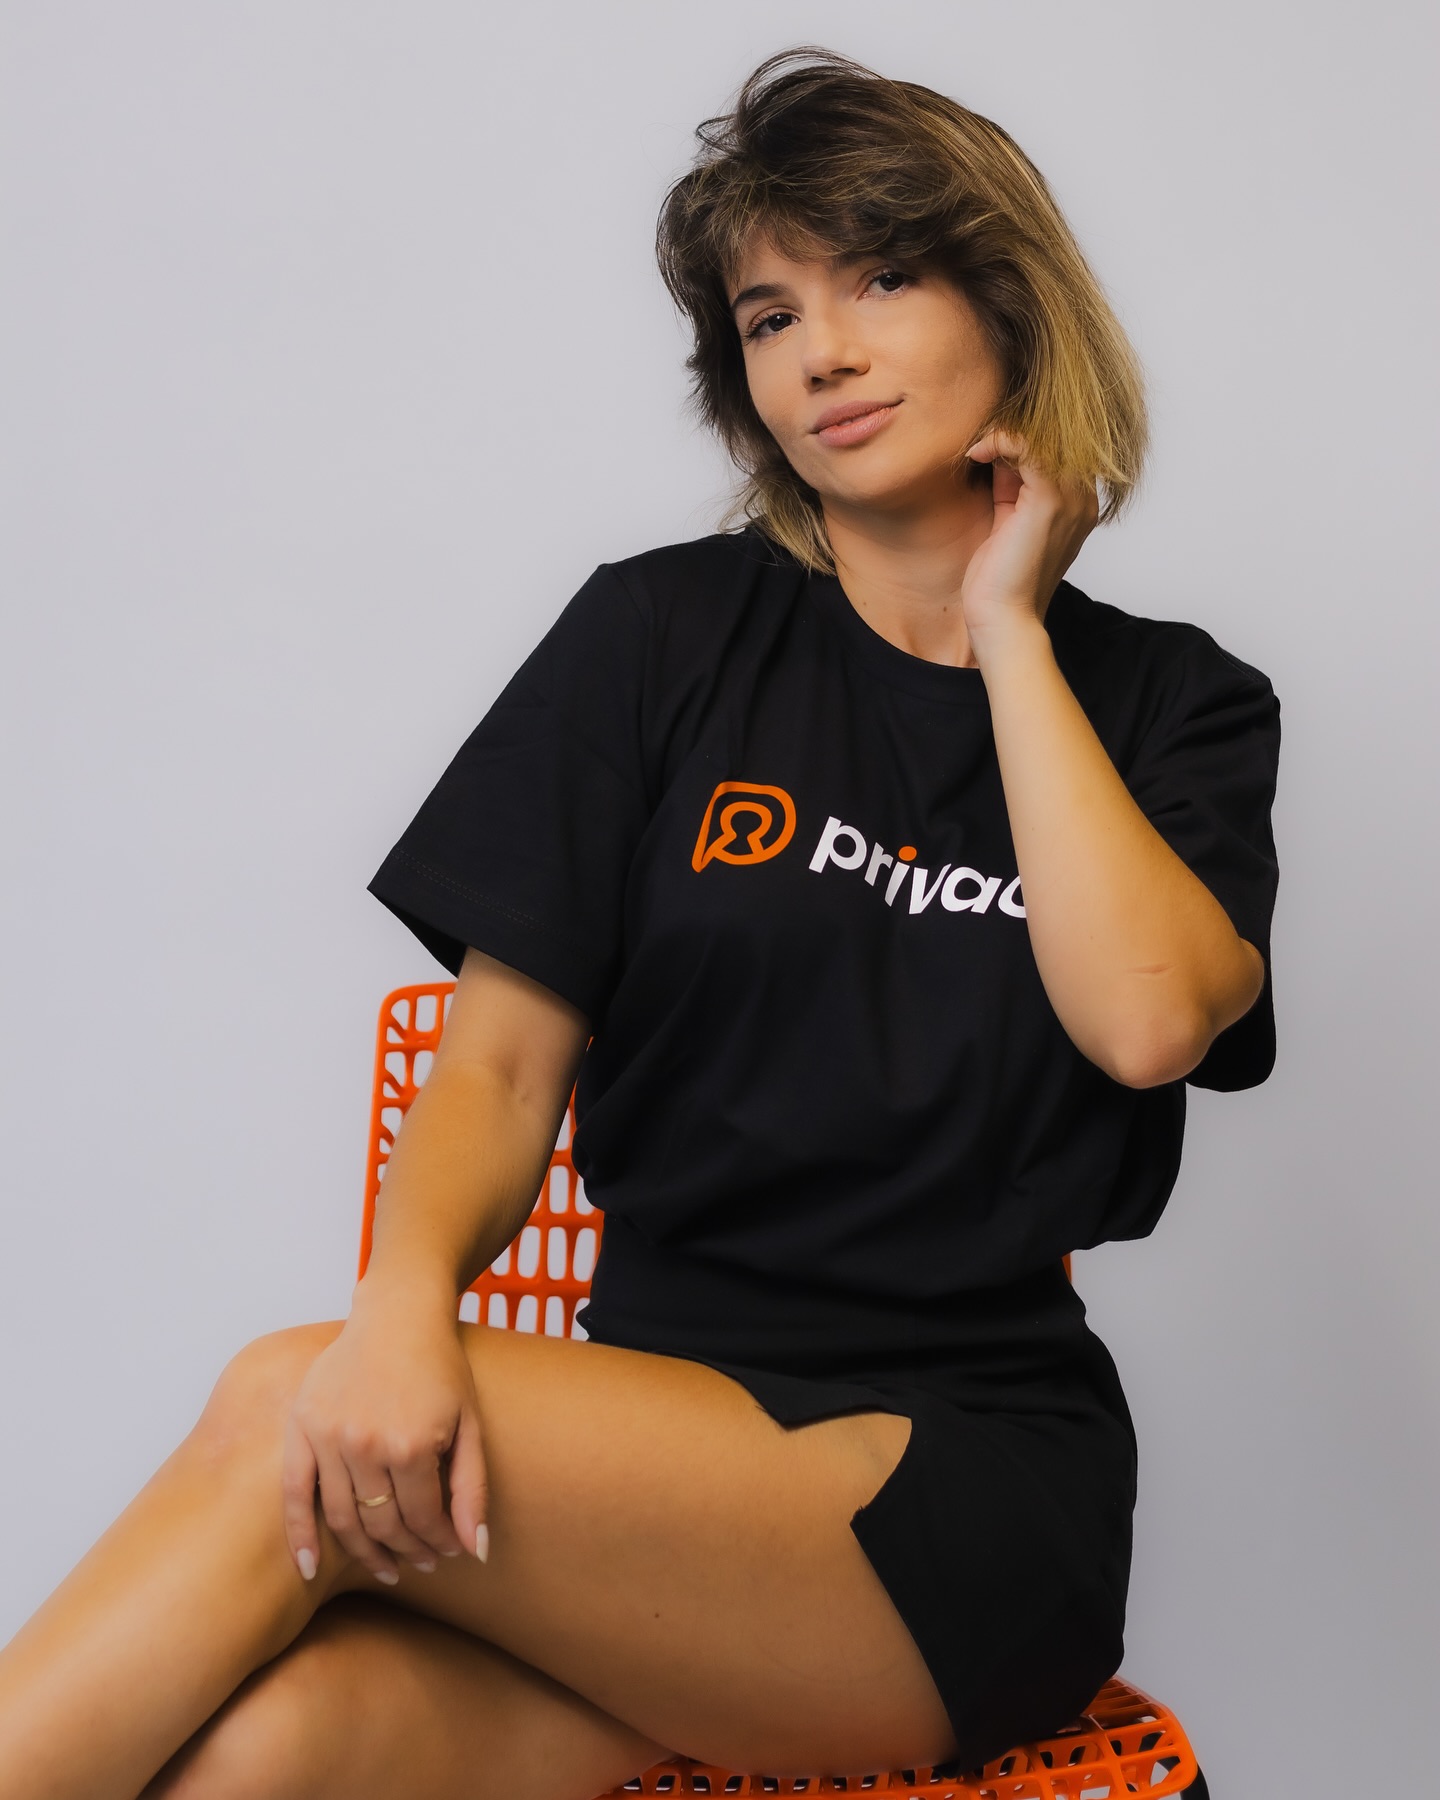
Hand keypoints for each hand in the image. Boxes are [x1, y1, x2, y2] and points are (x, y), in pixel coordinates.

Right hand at [281, 1283, 487, 1585]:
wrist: (397, 1314)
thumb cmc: (440, 1366)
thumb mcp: (470, 1423)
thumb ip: (472, 1490)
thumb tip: (476, 1553)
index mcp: (412, 1444)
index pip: (423, 1518)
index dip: (439, 1542)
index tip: (449, 1552)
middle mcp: (366, 1445)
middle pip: (383, 1523)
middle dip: (408, 1549)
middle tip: (421, 1562)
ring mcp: (328, 1437)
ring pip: (343, 1517)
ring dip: (365, 1552)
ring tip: (386, 1566)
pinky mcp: (301, 1427)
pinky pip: (294, 1493)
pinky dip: (299, 1535)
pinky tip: (309, 1568)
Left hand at [960, 431, 1099, 655]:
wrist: (1003, 619)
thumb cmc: (1001, 580)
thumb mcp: (1008, 522)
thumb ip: (1011, 486)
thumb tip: (998, 451)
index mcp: (1078, 505)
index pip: (1055, 450)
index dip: (1019, 440)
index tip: (985, 446)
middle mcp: (1083, 500)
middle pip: (1054, 439)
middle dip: (1013, 432)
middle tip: (978, 442)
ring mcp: (1072, 499)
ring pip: (1044, 437)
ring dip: (1004, 434)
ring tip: (977, 448)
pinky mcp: (1050, 501)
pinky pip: (1029, 448)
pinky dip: (1000, 441)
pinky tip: (977, 453)